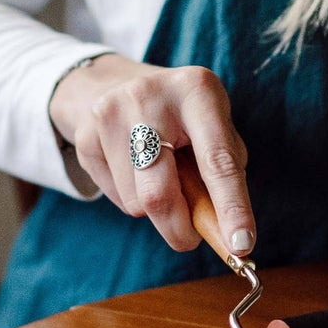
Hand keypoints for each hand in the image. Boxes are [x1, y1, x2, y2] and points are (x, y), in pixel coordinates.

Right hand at [48, 54, 253, 257]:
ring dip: (157, 209)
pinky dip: (133, 198)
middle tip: (192, 240)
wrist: (119, 83)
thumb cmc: (183, 116)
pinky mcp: (85, 137)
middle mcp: (148, 98)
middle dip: (180, 229)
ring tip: (162, 176)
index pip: (217, 160)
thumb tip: (225, 233)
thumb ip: (223, 172)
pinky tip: (136, 170)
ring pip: (136, 203)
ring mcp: (110, 116)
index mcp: (196, 91)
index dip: (232, 206)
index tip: (242, 245)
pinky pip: (115, 197)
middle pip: (160, 193)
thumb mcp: (214, 126)